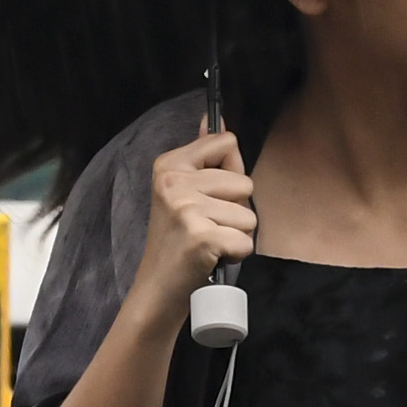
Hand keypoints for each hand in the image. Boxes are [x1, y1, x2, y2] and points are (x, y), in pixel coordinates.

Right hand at [130, 128, 255, 319]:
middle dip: (236, 209)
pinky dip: (236, 255)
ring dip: (236, 234)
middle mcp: (173, 182)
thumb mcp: (182, 191)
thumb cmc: (177, 240)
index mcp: (169, 164)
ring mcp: (186, 209)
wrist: (157, 287)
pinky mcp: (201, 238)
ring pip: (249, 214)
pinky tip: (211, 257)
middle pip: (244, 182)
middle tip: (206, 226)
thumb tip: (215, 118)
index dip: (229, 172)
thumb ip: (203, 155)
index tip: (208, 195)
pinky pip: (246, 242)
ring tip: (208, 242)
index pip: (227, 142)